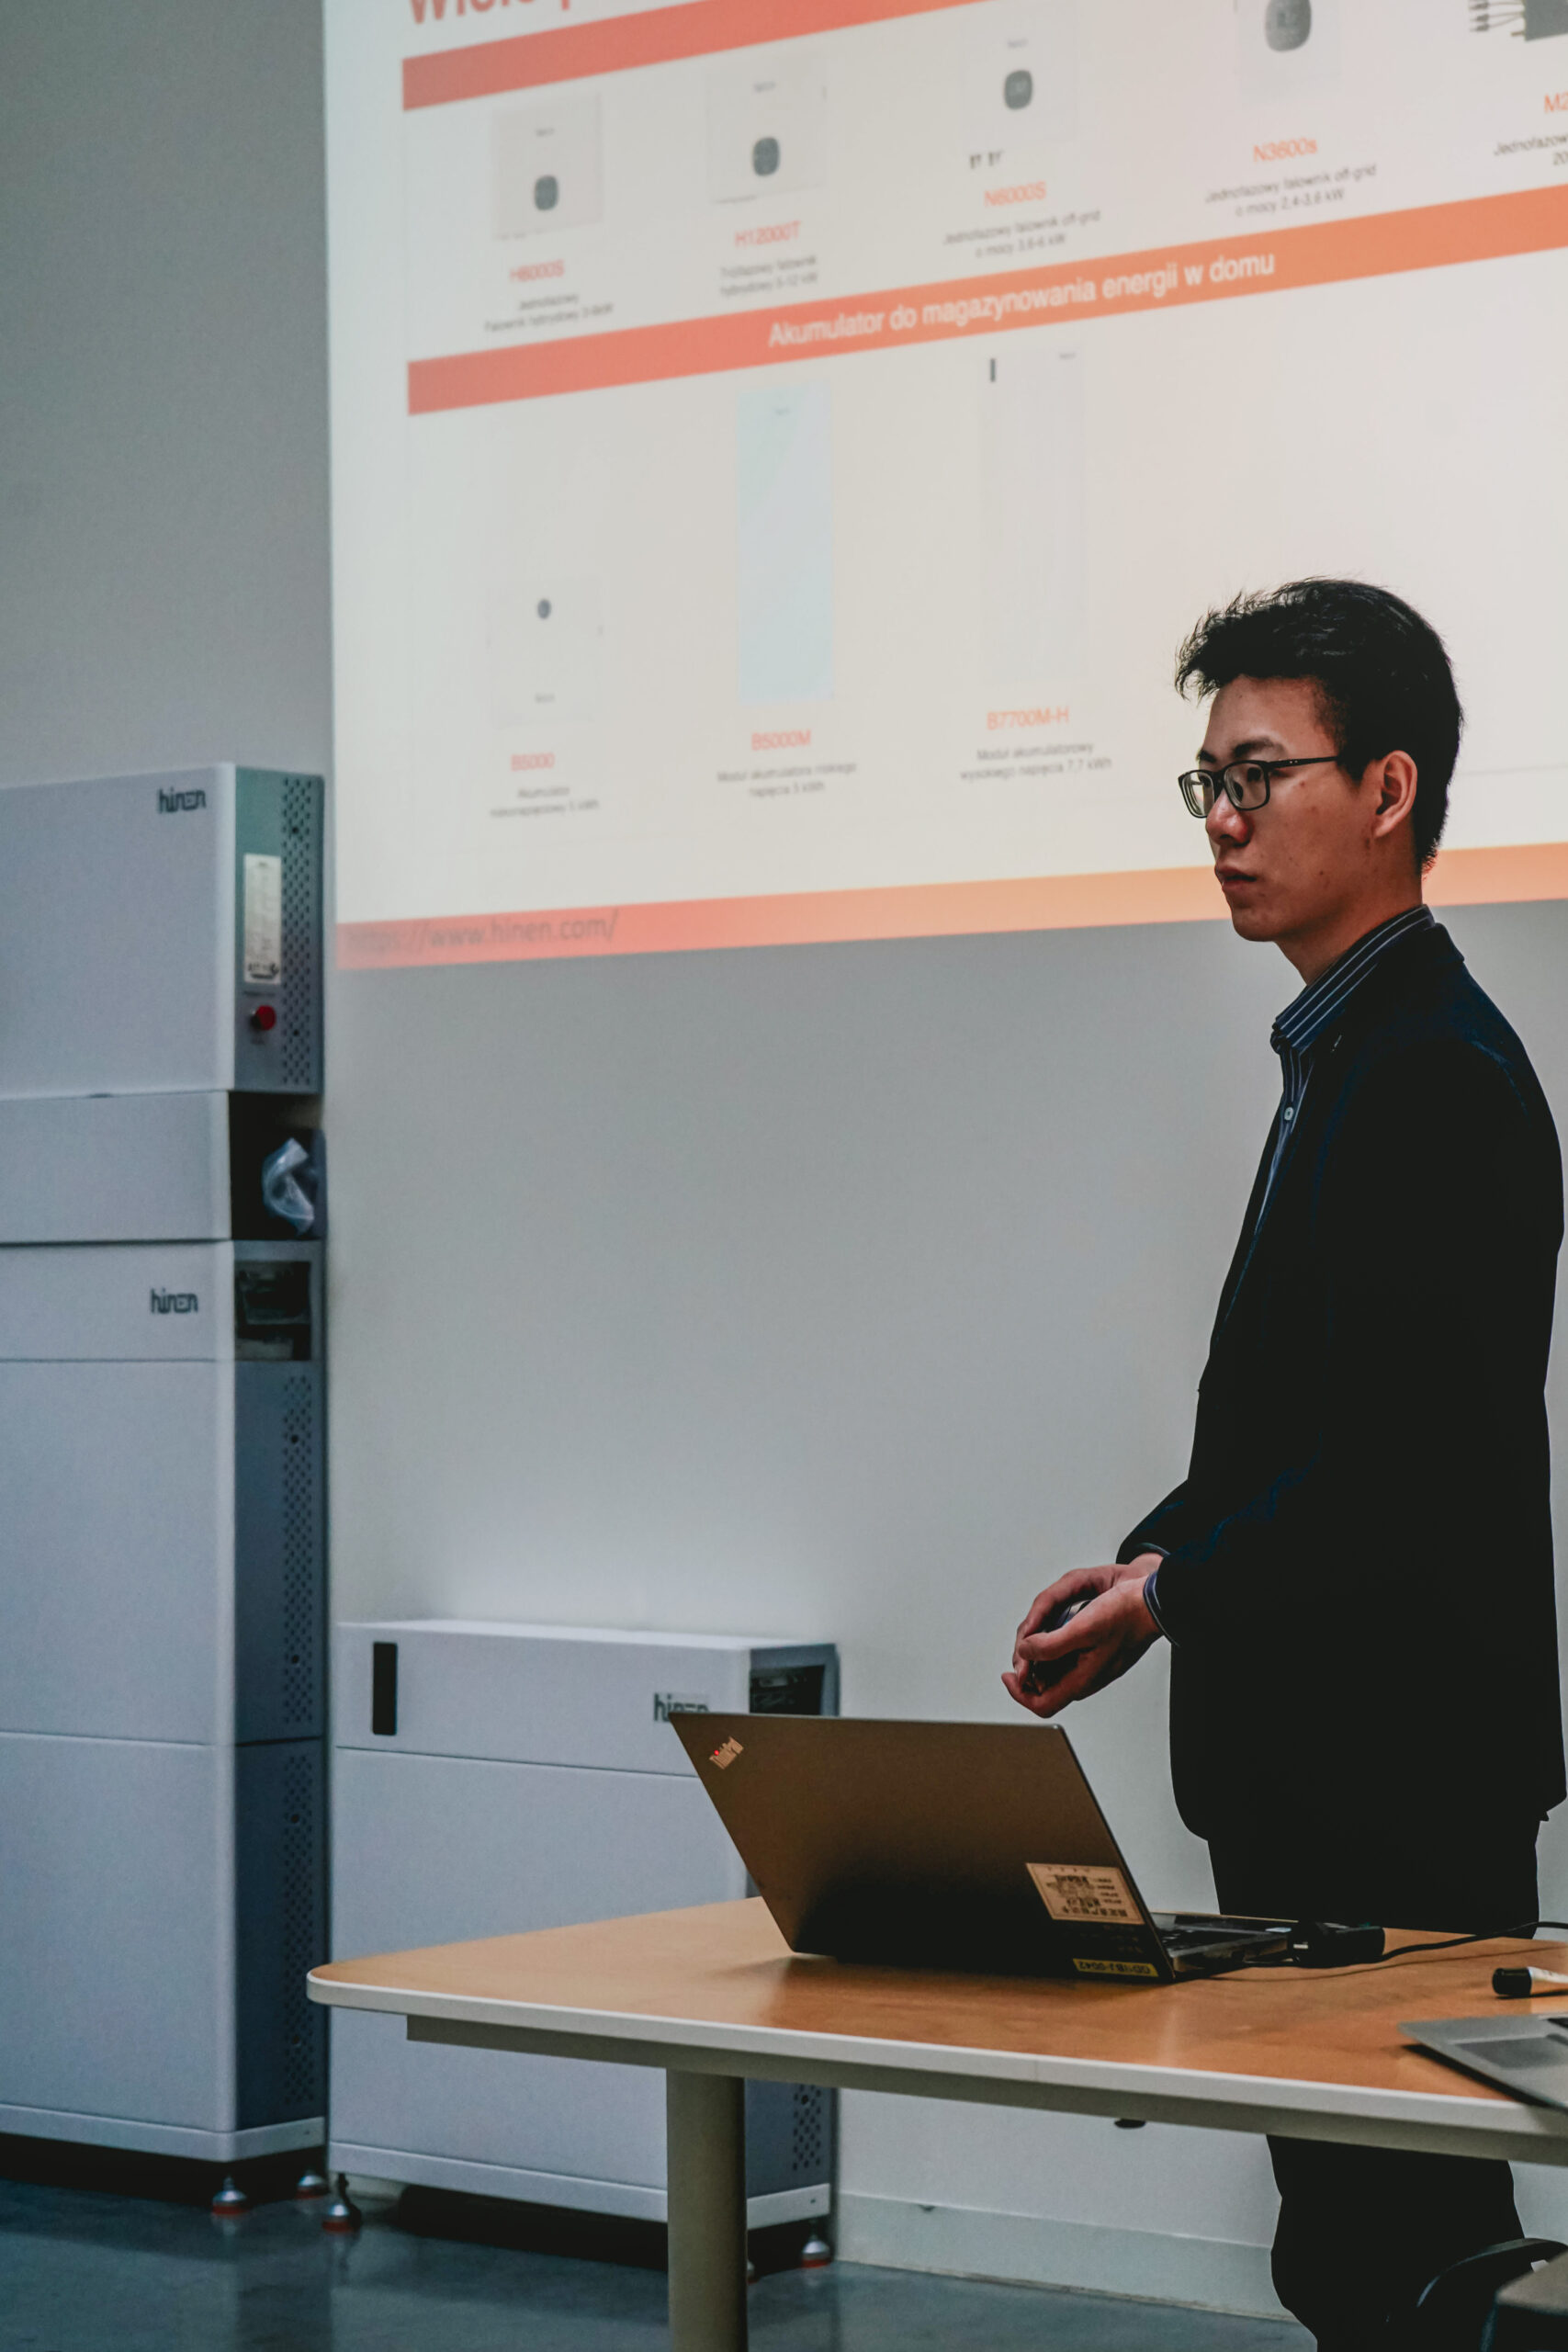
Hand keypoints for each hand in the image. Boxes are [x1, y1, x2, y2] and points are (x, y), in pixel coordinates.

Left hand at [1002, 1555, 1162, 1718]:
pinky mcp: (1095, 1654)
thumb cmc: (1124, 1616)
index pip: (1041, 1704)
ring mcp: (1091, 1667)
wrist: (1152, 1604)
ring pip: (1054, 1670)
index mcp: (1081, 1679)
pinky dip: (1053, 1645)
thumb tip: (1024, 1652)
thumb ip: (1050, 1646)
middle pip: (1044, 1686)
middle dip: (1027, 1667)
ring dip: (1039, 1654)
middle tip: (1023, 1644)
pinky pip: (1066, 1658)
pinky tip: (1053, 1626)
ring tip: (1035, 1631)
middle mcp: (1084, 1678)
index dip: (1019, 1693)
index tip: (1008, 1674)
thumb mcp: (1082, 1628)